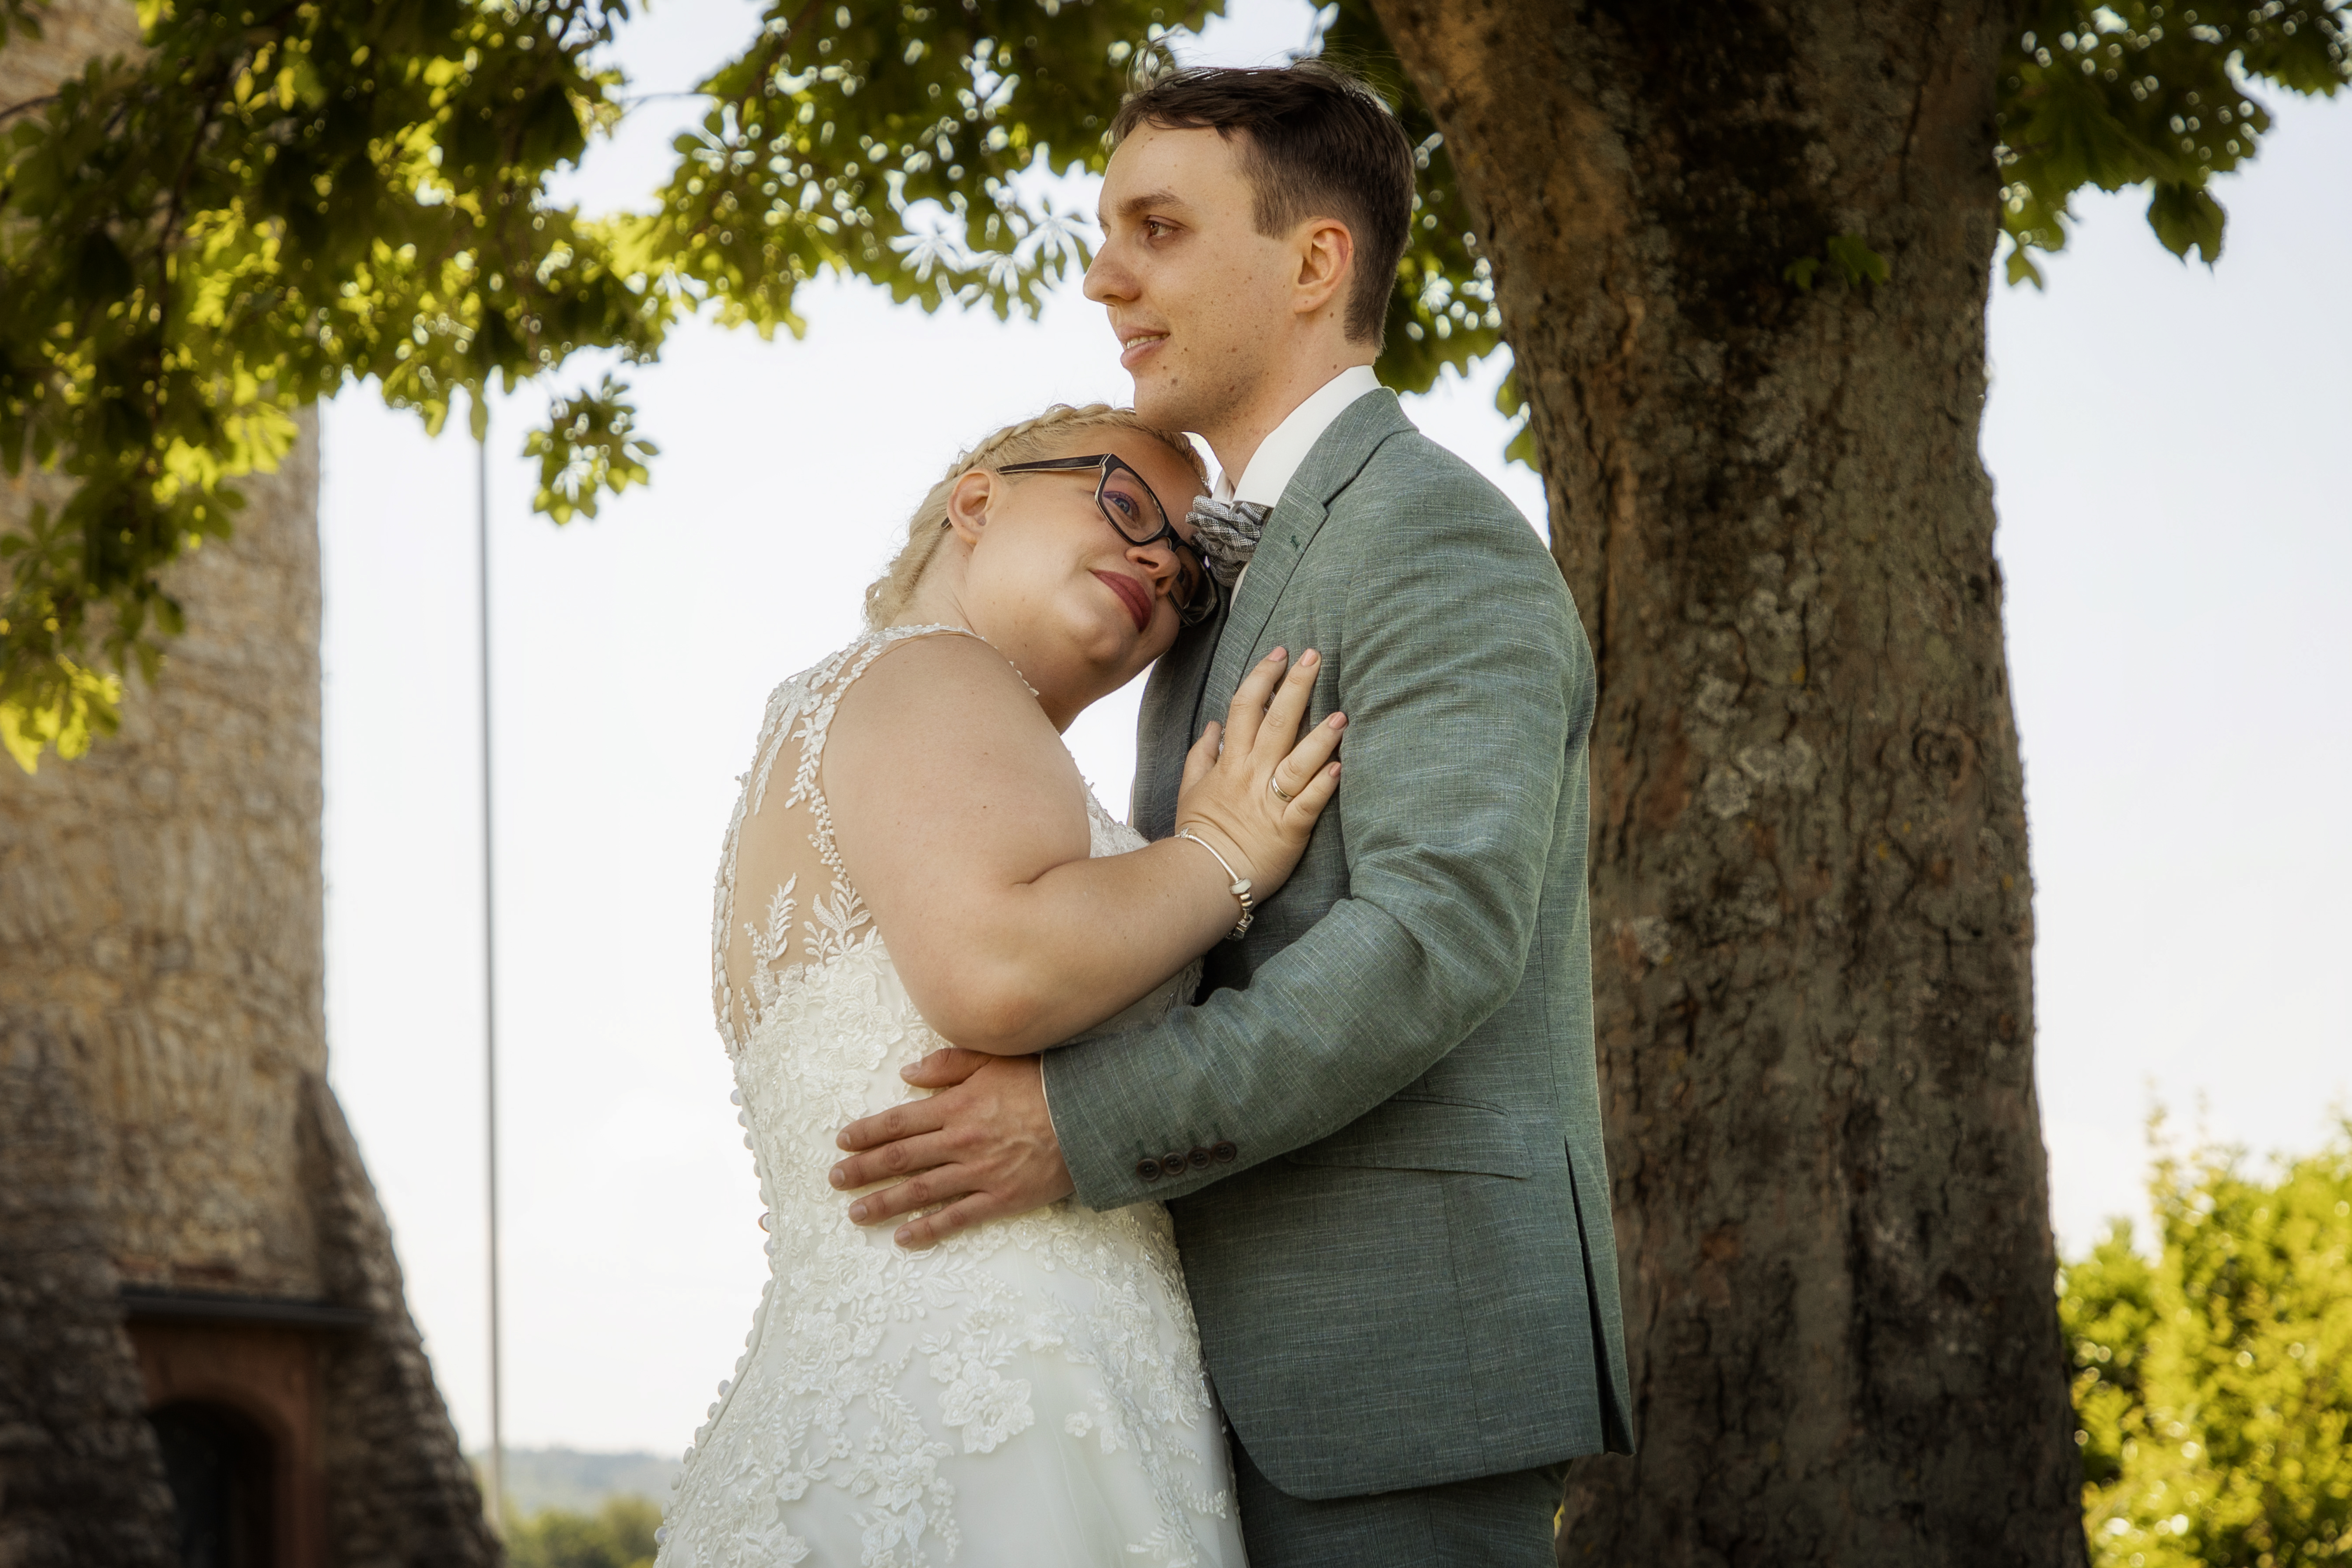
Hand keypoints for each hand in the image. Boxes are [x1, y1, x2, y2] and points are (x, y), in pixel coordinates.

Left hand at [830, 1048, 1072, 1247]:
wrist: (1088, 1116)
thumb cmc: (1043, 1083)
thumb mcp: (994, 1060)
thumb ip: (949, 1065)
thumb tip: (908, 1073)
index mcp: (957, 1106)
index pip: (899, 1121)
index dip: (867, 1133)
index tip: (843, 1141)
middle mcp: (961, 1141)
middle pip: (901, 1158)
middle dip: (864, 1170)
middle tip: (836, 1179)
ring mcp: (979, 1172)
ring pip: (921, 1190)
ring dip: (884, 1203)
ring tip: (856, 1213)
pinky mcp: (1000, 1197)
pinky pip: (957, 1217)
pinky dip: (928, 1229)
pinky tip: (904, 1238)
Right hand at [1174, 646, 1343, 900]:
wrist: (1202, 876)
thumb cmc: (1199, 833)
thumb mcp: (1190, 788)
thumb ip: (1201, 754)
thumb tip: (1213, 726)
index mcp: (1231, 763)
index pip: (1245, 709)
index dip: (1262, 677)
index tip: (1279, 653)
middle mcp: (1252, 776)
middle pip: (1275, 723)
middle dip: (1295, 687)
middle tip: (1315, 656)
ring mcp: (1271, 802)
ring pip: (1297, 762)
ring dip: (1320, 737)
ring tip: (1341, 714)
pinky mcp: (1290, 830)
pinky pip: (1308, 805)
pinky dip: (1324, 787)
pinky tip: (1341, 768)